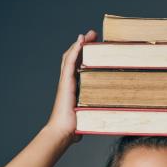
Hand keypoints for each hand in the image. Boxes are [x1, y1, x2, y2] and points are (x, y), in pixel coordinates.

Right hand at [46, 30, 97, 144]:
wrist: (63, 132)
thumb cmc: (74, 128)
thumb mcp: (88, 117)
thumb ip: (94, 114)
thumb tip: (103, 119)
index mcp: (74, 89)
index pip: (78, 67)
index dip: (84, 56)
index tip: (94, 48)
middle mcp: (68, 83)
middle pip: (74, 58)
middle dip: (83, 46)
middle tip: (93, 36)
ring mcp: (66, 81)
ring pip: (71, 57)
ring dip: (80, 44)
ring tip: (89, 34)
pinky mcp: (65, 82)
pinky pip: (69, 63)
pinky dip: (75, 50)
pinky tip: (81, 41)